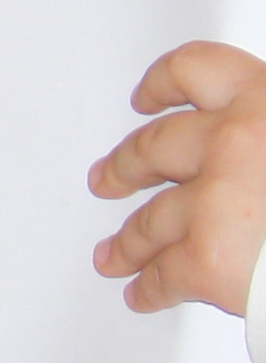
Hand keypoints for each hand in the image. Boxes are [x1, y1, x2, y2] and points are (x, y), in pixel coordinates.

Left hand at [91, 41, 265, 314]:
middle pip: (158, 147)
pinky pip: (165, 274)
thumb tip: (257, 140)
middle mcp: (232, 141)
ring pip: (152, 216)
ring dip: (130, 238)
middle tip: (110, 176)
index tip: (147, 96)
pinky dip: (151, 286)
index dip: (164, 84)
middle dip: (128, 166)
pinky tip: (145, 292)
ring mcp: (214, 200)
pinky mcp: (206, 260)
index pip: (198, 71)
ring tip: (115, 251)